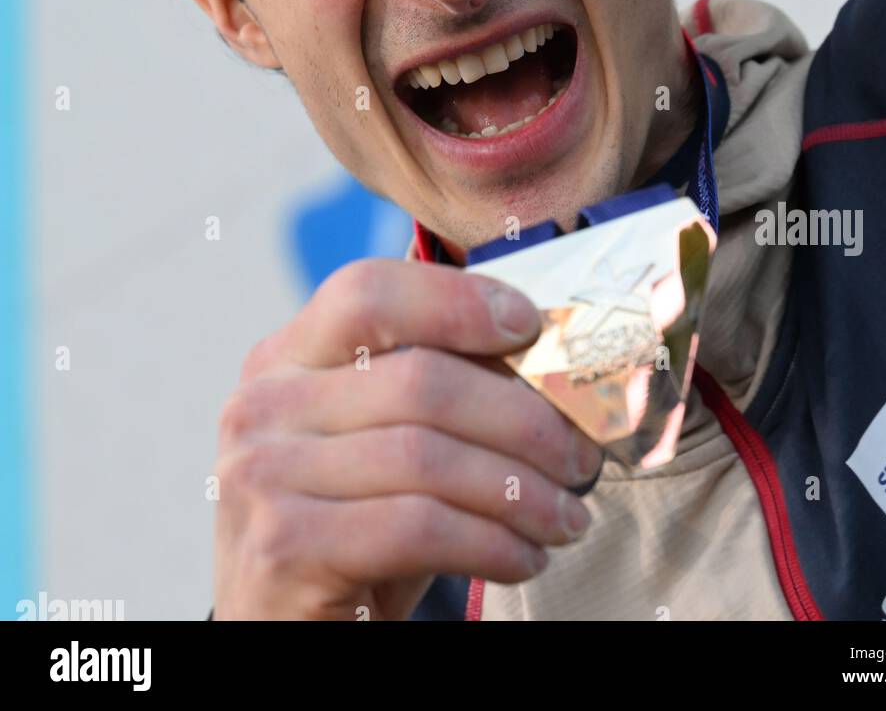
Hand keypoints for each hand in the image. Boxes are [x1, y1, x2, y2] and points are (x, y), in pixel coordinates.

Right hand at [211, 257, 602, 619]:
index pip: (367, 293)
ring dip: (521, 489)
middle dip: (523, 417)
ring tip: (567, 516)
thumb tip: (545, 351)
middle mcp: (260, 405)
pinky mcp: (283, 547)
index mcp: (283, 359)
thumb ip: (435, 388)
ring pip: (427, 455)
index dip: (455, 301)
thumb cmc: (354, 529)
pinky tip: (524, 558)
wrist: (284, 636)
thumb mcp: (383, 444)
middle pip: (420, 379)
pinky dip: (491, 541)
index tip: (531, 326)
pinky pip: (418, 526)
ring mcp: (262, 475)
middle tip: (581, 453)